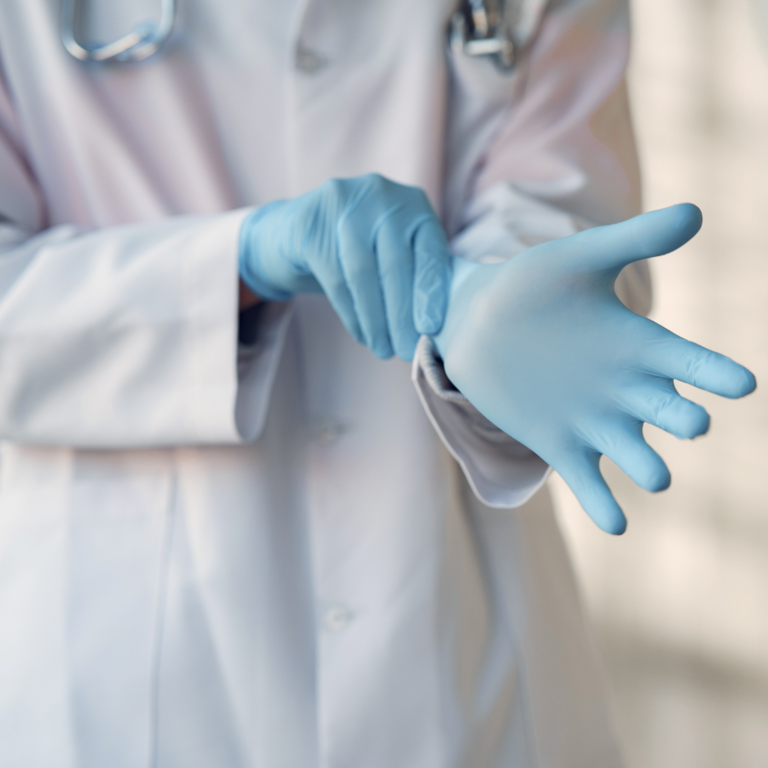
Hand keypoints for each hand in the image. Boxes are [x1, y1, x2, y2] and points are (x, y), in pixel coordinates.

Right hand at [239, 173, 452, 360]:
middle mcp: (382, 196)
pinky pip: (335, 279)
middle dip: (402, 314)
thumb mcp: (395, 250)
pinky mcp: (311, 225)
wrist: (299, 231)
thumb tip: (436, 328)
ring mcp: (343, 205)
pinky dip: (351, 314)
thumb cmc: (362, 250)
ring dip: (376, 320)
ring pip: (363, 274)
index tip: (431, 328)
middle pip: (396, 264)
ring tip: (383, 350)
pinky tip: (362, 335)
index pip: (429, 250)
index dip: (431, 291)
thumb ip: (417, 273)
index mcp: (413, 204)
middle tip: (406, 350)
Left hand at [433, 204, 755, 533]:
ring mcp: (594, 421)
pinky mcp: (559, 445)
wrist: (475, 321)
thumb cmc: (530, 285)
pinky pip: (589, 483)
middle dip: (684, 419)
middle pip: (671, 414)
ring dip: (649, 467)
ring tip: (654, 475)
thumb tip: (697, 211)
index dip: (716, 373)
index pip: (691, 363)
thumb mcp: (578, 258)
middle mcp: (625, 389)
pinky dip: (603, 505)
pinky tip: (616, 523)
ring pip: (637, 455)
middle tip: (690, 420)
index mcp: (637, 346)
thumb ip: (632, 241)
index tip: (740, 382)